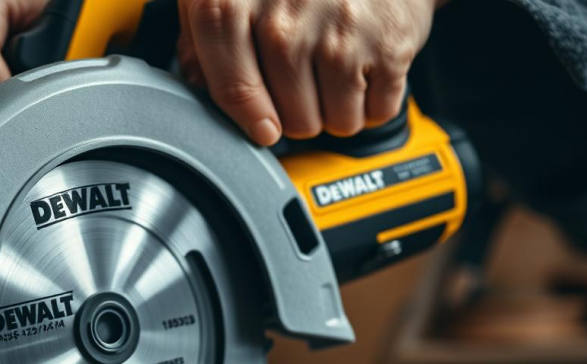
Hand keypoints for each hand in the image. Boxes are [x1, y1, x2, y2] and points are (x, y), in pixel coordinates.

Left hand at [176, 0, 437, 144]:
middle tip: (307, 78)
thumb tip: (198, 84)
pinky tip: (366, 65)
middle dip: (300, 111)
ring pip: (335, 122)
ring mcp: (337, 33)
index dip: (249, 119)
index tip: (263, 128)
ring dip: (338, 108)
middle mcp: (283, 21)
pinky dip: (375, 99)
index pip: (233, 91)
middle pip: (289, 120)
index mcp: (231, 5)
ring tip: (337, 68)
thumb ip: (201, 35)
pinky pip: (377, 112)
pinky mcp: (388, 44)